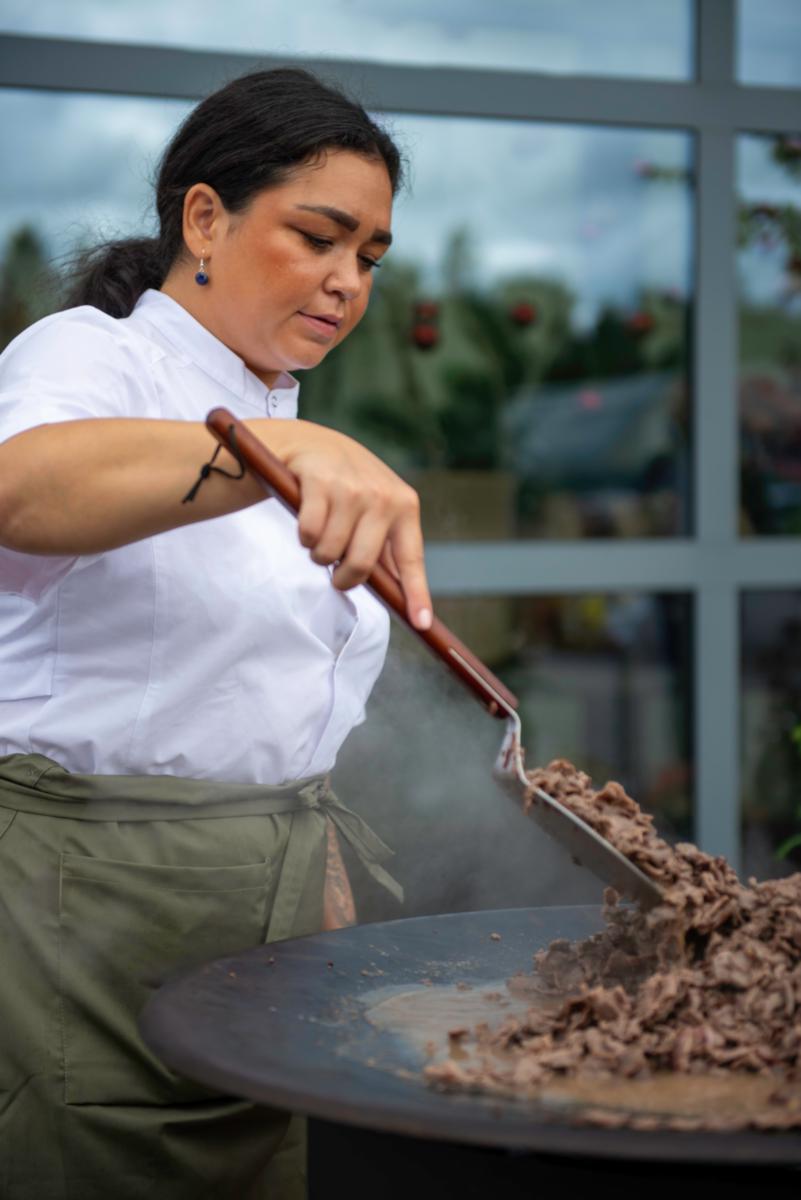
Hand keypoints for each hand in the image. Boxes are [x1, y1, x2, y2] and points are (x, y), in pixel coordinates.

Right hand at [264, 419, 432, 630]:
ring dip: (318, 553)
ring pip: (329, 553)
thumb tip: (401, 596)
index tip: (422, 623)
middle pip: (361, 565)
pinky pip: (308, 534)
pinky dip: (303, 535)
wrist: (307, 442)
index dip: (416, 594)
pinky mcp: (319, 481)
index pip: (411, 559)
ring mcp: (351, 488)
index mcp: (404, 505)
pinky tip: (306, 517)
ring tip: (319, 534)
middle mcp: (382, 496)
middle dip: (343, 578)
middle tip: (336, 573)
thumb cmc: (345, 484)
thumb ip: (386, 546)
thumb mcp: (375, 507)